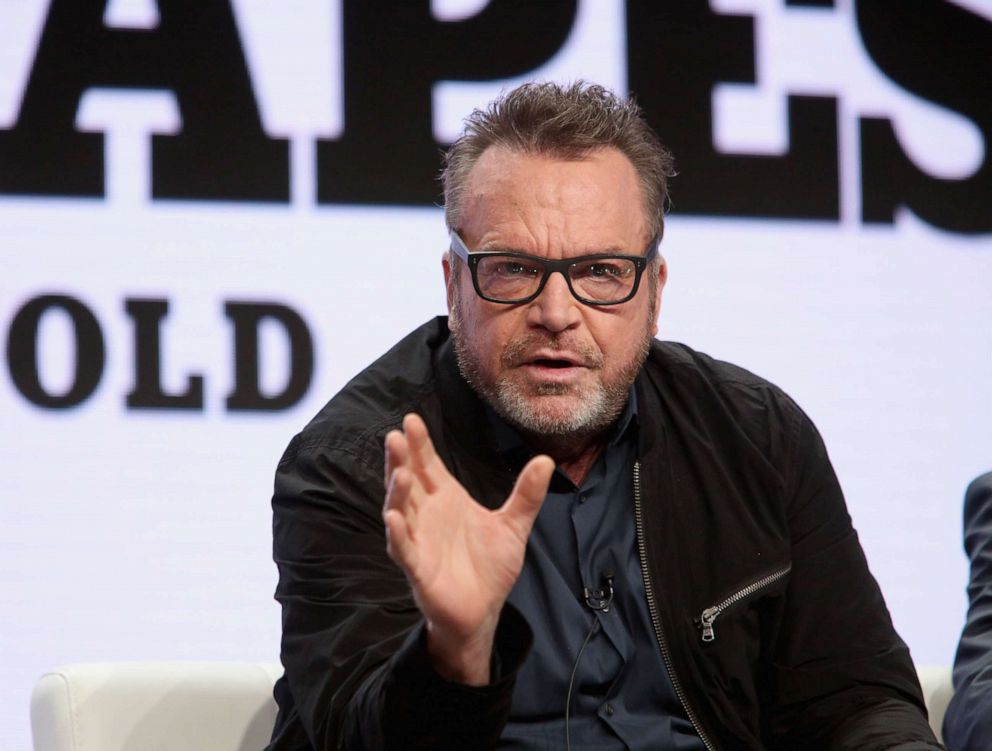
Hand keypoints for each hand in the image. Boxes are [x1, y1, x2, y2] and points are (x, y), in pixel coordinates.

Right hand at [383, 413, 553, 684]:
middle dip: (400, 459)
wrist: (484, 611)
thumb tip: (547, 460)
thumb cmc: (490, 567)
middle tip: (395, 436)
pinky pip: (403, 548)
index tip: (411, 420)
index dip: (419, 444)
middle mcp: (427, 514)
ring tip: (399, 472)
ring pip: (400, 510)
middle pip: (408, 481)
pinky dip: (397, 534)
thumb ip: (527, 495)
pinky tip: (392, 518)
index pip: (429, 465)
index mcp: (446, 499)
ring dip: (396, 492)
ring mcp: (419, 539)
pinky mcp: (417, 567)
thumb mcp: (513, 525)